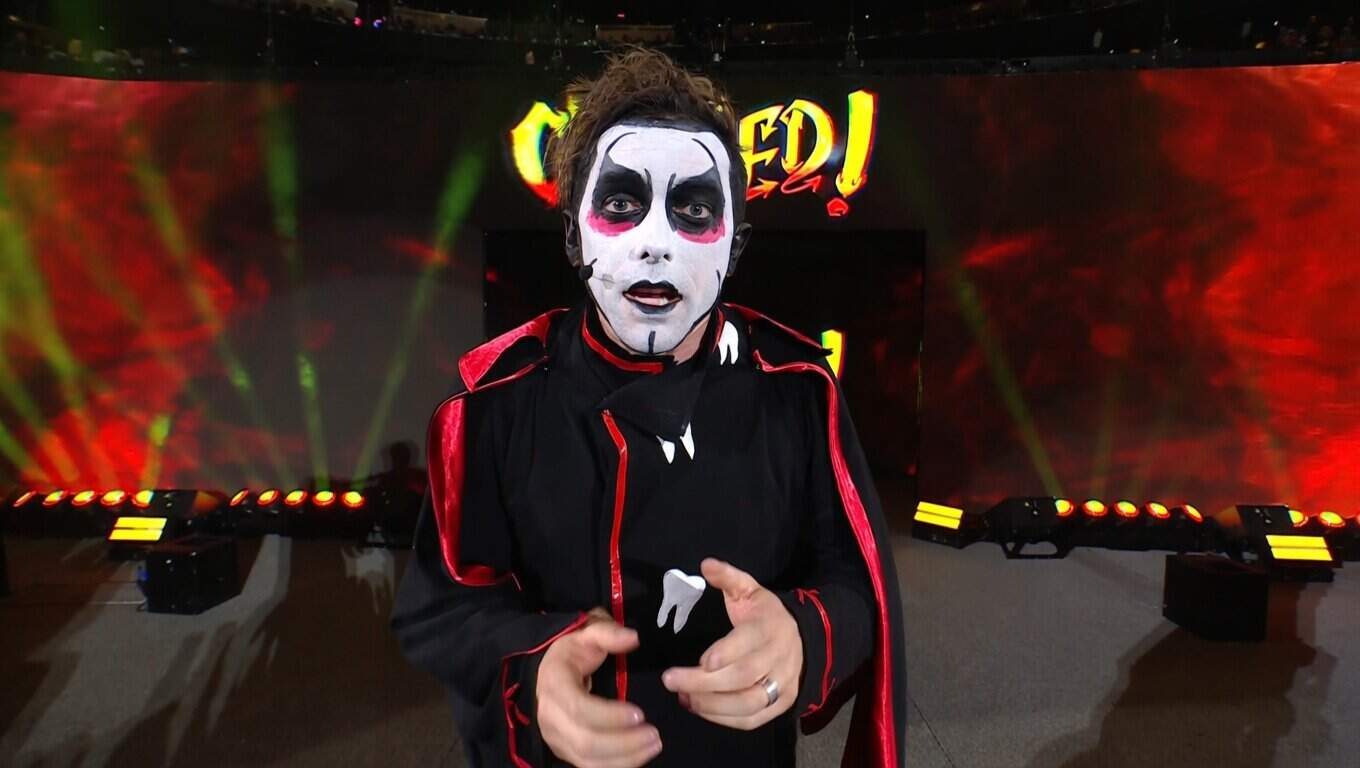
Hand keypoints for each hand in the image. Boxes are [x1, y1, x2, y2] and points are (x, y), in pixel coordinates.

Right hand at [537, 607, 662, 766]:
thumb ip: (609, 633)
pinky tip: (639, 757)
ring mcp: (556, 737)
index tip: (640, 714)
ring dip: (624, 758)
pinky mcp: (565, 750)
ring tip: (654, 745)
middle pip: (584, 741)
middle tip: (655, 734)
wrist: (553, 668)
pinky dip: (616, 766)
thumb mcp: (587, 633)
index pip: (579, 708)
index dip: (610, 716)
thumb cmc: (574, 651)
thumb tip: (633, 639)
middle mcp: (549, 716)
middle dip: (623, 743)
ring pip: (587, 760)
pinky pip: (589, 767)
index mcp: (554, 684)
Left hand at [661, 558, 802, 730]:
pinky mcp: (780, 705)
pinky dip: (724, 719)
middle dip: (703, 683)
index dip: (726, 653)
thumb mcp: (749, 589)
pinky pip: (752, 720)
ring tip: (683, 697)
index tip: (701, 660)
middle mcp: (779, 658)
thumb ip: (728, 577)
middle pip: (742, 677)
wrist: (801, 639)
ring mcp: (782, 685)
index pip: (749, 643)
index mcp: (770, 627)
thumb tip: (706, 564)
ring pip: (748, 703)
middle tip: (670, 680)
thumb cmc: (764, 614)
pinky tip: (700, 709)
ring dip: (711, 705)